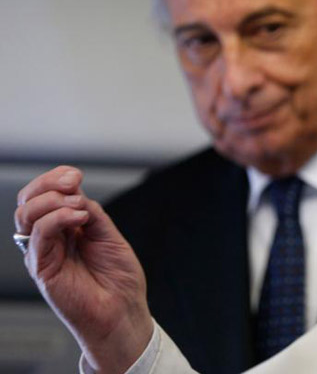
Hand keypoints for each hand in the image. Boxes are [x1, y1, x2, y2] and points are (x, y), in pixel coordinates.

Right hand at [15, 166, 152, 372]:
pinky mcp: (42, 268)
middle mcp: (49, 238)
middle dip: (47, 183)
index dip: (54, 178)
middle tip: (73, 183)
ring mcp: (43, 253)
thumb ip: (91, 212)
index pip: (44, 194)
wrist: (122, 311)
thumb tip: (75, 191)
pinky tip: (79, 218)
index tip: (75, 174)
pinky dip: (56, 219)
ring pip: (25, 215)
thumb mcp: (108, 234)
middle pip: (28, 200)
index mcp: (64, 227)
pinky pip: (37, 236)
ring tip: (79, 206)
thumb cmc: (117, 278)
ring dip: (51, 200)